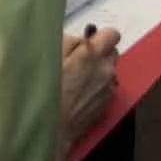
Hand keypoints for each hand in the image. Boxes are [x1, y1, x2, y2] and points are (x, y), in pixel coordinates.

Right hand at [59, 29, 120, 144]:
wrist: (52, 126)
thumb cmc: (48, 90)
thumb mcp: (51, 55)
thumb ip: (69, 40)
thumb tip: (81, 39)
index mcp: (93, 55)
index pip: (112, 34)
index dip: (100, 36)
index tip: (88, 41)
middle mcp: (106, 70)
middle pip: (113, 52)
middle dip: (99, 53)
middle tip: (79, 59)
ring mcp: (109, 89)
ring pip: (109, 70)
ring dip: (99, 70)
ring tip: (77, 78)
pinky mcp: (107, 104)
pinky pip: (107, 87)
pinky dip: (97, 86)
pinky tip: (79, 92)